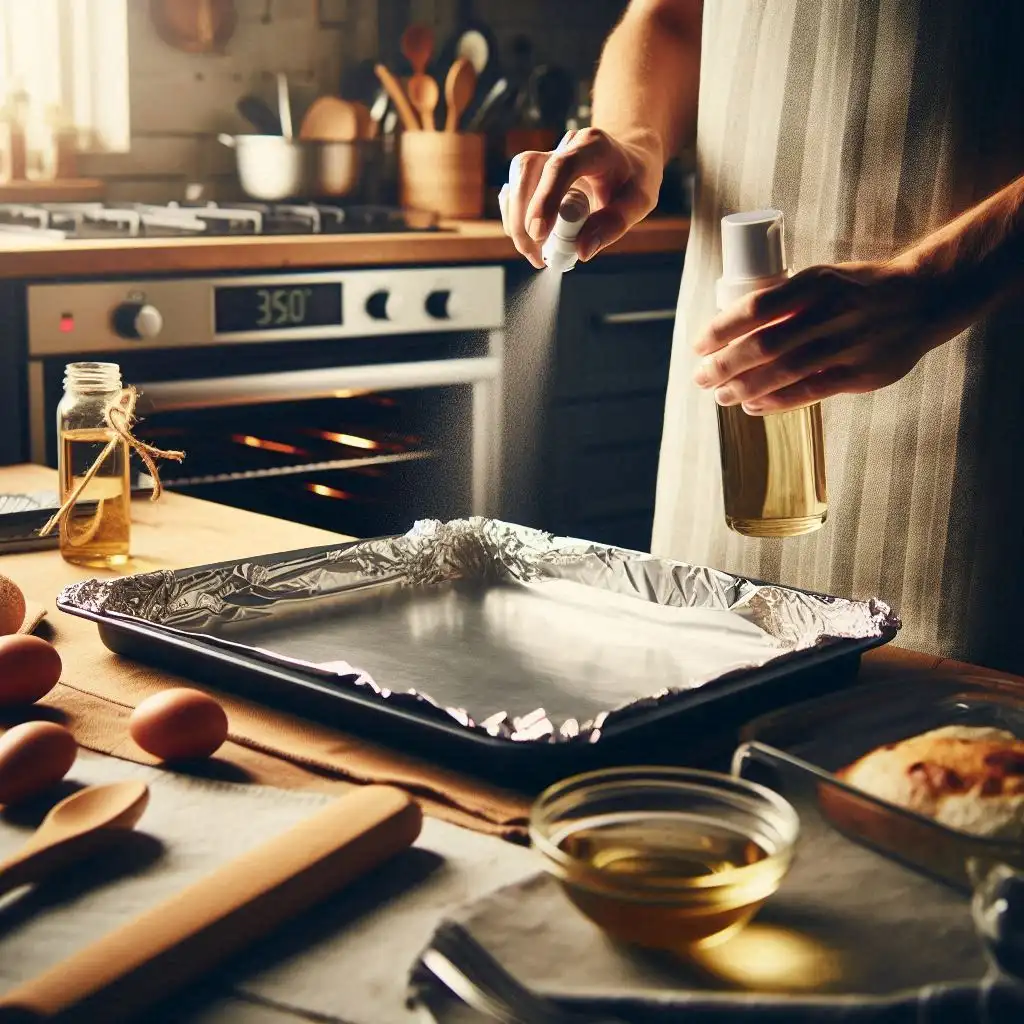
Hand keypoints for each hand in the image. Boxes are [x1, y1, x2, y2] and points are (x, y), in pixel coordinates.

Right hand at [499, 127, 662, 268]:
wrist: (628, 159)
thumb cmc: (634, 180)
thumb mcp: (639, 201)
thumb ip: (613, 224)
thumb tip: (582, 252)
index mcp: (594, 146)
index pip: (561, 167)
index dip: (545, 200)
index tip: (539, 235)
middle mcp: (566, 145)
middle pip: (529, 170)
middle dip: (523, 217)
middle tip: (536, 256)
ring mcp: (547, 154)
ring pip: (517, 178)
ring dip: (515, 218)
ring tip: (533, 253)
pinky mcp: (536, 169)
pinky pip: (515, 188)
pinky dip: (515, 216)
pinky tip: (528, 238)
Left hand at [692, 261, 956, 413]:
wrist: (923, 298)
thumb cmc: (857, 291)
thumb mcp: (823, 279)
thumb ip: (785, 302)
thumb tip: (728, 330)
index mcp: (817, 282)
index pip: (756, 306)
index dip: (721, 329)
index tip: (698, 345)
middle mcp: (832, 311)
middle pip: (764, 344)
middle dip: (725, 365)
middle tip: (701, 377)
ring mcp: (850, 343)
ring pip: (784, 371)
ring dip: (744, 387)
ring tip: (721, 395)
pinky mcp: (863, 373)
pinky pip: (810, 391)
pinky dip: (776, 402)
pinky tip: (752, 406)